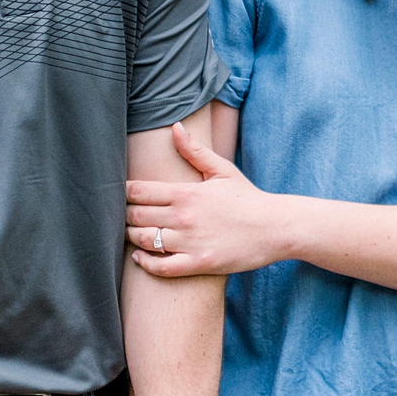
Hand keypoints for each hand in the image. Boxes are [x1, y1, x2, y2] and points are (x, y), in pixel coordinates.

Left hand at [126, 122, 288, 276]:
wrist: (276, 227)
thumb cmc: (248, 198)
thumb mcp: (222, 170)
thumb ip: (194, 151)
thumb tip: (175, 127)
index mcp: (186, 193)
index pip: (138, 191)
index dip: (123, 193)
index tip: (121, 194)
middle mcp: (184, 217)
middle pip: (135, 216)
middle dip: (123, 215)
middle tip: (121, 215)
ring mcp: (190, 242)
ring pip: (144, 241)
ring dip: (131, 237)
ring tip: (130, 234)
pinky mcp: (198, 264)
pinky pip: (161, 268)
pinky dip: (145, 263)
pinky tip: (140, 257)